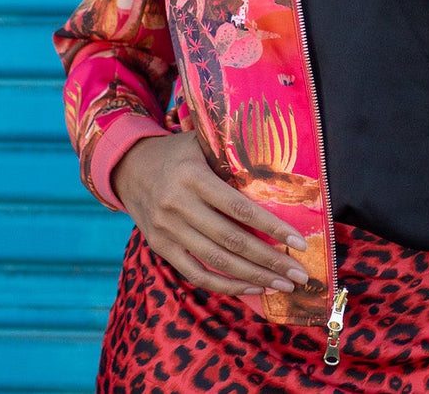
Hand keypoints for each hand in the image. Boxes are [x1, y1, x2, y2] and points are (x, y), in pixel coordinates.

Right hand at [112, 130, 309, 295]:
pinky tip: (253, 287)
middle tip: (300, 274)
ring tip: (284, 285)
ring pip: (216, 261)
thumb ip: (233, 152)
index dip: (271, 227)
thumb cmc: (179, 152)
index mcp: (193, 176)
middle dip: (270, 260)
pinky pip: (196, 273)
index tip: (299, 242)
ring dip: (254, 277)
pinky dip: (226, 285)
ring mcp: (167, 230)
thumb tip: (280, 169)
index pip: (239, 208)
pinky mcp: (161, 248)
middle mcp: (178, 205)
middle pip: (231, 240)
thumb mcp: (202, 141)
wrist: (129, 167)